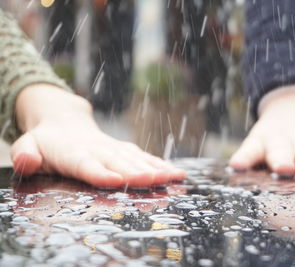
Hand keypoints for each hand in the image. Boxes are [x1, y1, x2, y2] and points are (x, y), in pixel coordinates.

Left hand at [11, 84, 185, 187]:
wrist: (65, 121)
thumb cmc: (46, 141)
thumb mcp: (28, 144)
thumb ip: (25, 154)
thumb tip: (25, 160)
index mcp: (74, 152)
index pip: (86, 164)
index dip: (100, 172)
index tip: (116, 180)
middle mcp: (99, 149)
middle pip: (119, 162)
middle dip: (137, 172)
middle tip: (154, 180)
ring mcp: (115, 149)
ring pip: (137, 159)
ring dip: (156, 169)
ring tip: (174, 177)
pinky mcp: (126, 150)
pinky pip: (145, 157)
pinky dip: (162, 165)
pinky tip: (178, 174)